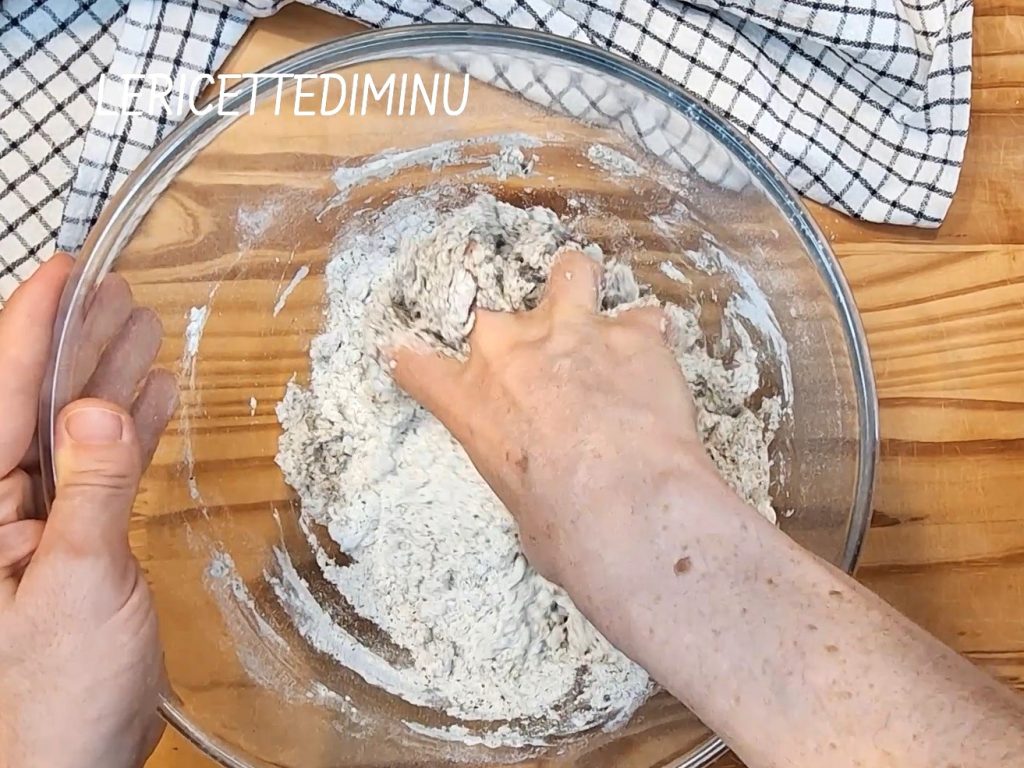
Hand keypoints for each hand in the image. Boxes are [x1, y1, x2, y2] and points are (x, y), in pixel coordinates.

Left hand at [0, 255, 177, 767]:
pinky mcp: (76, 540)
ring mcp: (36, 523)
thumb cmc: (55, 696)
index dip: (30, 328)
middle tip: (114, 287)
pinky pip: (100, 470)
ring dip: (108, 378)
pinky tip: (152, 397)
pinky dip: (129, 431)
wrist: (74, 761)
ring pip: (72, 431)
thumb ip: (88, 491)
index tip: (62, 271)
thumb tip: (93, 409)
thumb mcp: (78, 584)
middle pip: (35, 403)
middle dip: (75, 342)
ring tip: (140, 325)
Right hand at [391, 249, 732, 588]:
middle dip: (510, 329)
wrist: (627, 504)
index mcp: (469, 400)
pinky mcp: (634, 333)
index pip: (415, 364)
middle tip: (536, 350)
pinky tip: (659, 364)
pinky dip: (648, 338)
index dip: (411, 356)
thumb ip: (521, 473)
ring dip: (578, 287)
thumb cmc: (562, 527)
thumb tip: (547, 490)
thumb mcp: (515, 505)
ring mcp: (573, 330)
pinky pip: (643, 320)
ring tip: (596, 316)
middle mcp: (512, 350)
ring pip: (568, 272)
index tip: (408, 352)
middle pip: (487, 311)